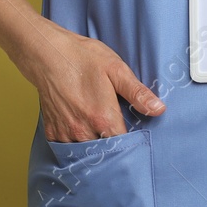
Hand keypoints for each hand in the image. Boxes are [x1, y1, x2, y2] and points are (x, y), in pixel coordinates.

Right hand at [13, 19, 165, 141]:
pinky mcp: (51, 131)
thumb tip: (159, 110)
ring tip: (100, 131)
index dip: (132, 144)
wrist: (47, 54)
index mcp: (102, 118)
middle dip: (113, 147)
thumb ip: (137, 93)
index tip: (136, 138)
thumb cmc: (83, 59)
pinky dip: (75, 142)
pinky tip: (82, 128)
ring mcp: (65, 132)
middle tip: (118, 133)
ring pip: (84, 151)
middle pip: (104, 152)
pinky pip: (66, 146)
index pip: (123, 146)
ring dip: (93, 145)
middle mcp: (82, 131)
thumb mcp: (116, 70)